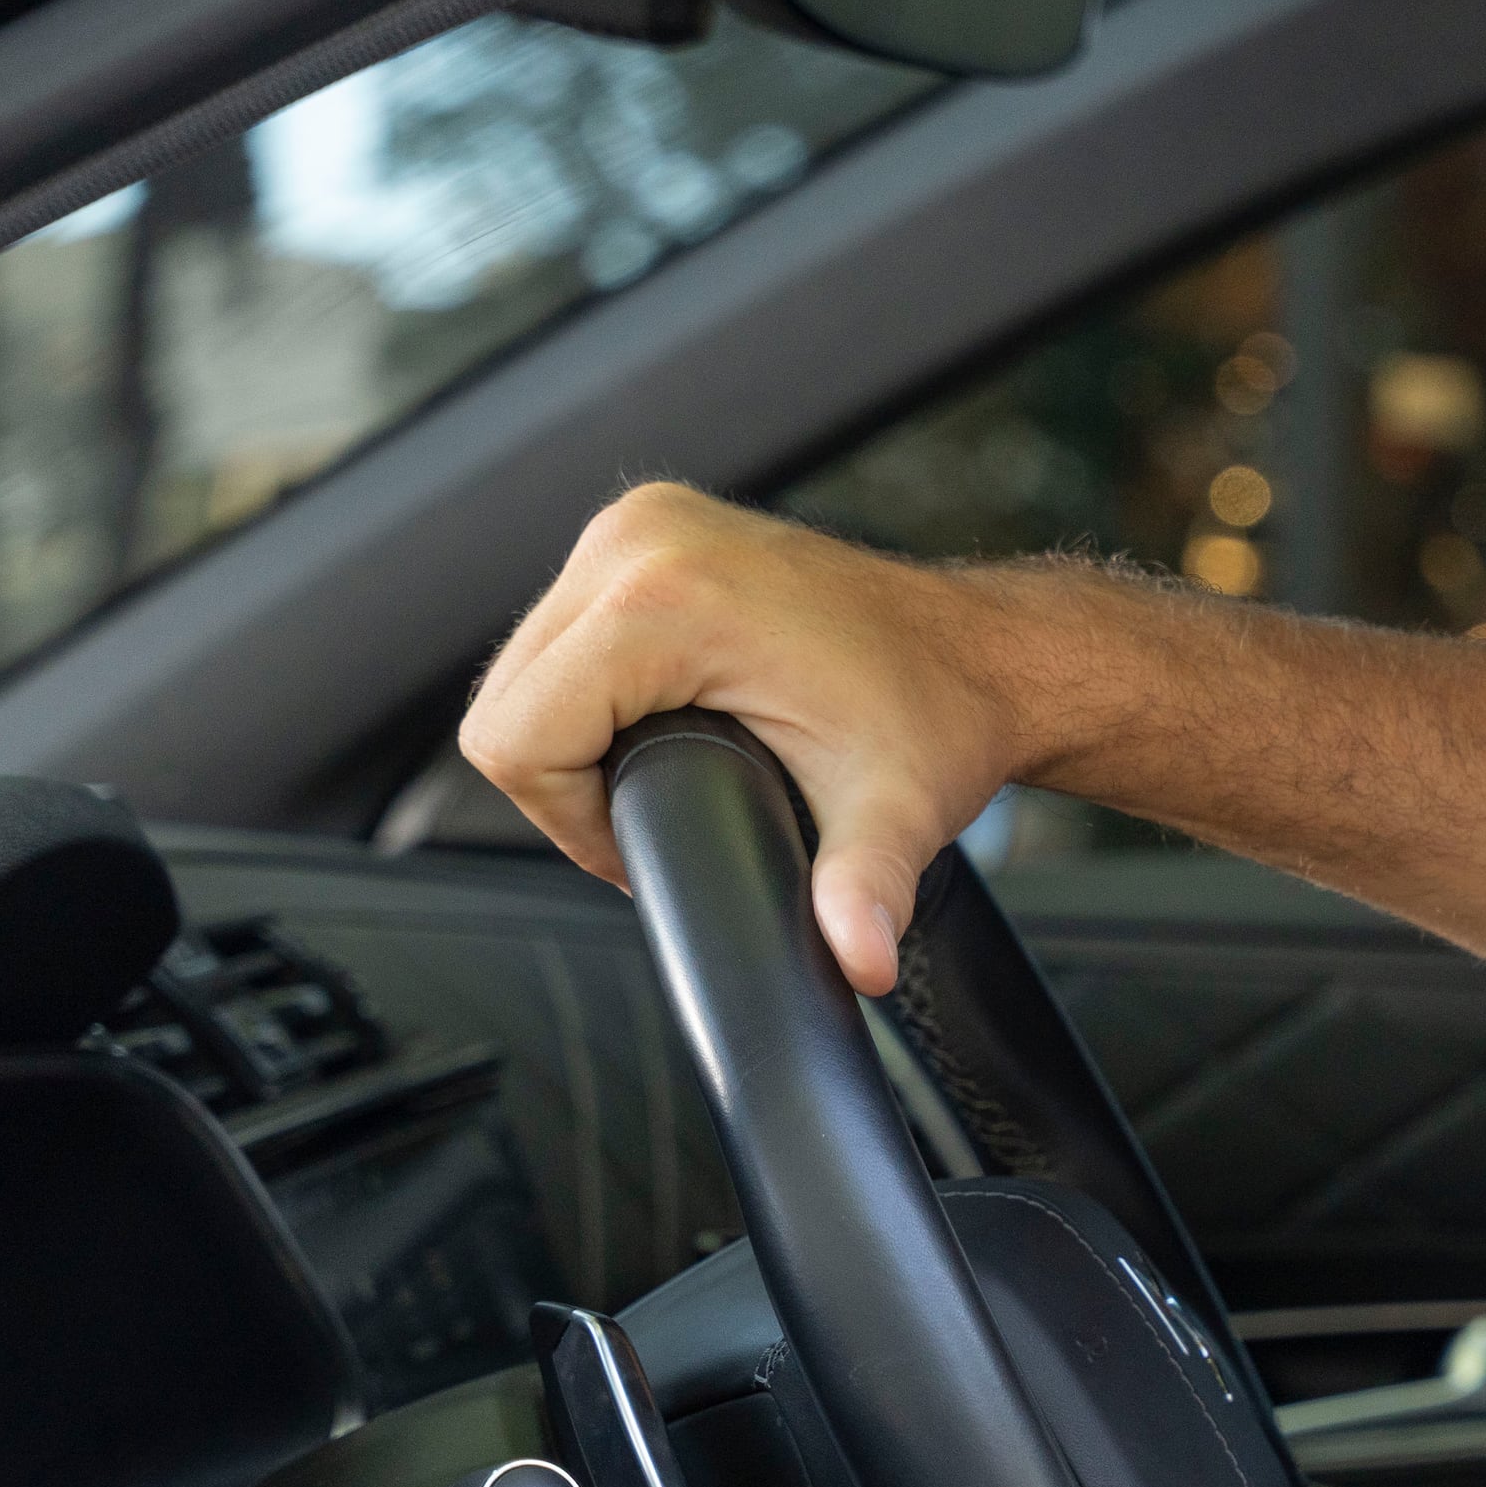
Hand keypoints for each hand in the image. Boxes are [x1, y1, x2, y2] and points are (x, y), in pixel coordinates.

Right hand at [461, 483, 1022, 994]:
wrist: (982, 650)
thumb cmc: (938, 715)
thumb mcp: (892, 815)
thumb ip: (862, 894)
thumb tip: (859, 963)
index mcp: (665, 599)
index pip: (516, 738)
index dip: (567, 820)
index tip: (645, 843)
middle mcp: (637, 541)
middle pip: (503, 701)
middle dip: (565, 783)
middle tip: (658, 817)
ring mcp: (639, 523)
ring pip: (523, 664)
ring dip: (570, 735)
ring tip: (661, 773)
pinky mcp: (647, 528)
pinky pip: (562, 628)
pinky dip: (587, 687)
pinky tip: (656, 721)